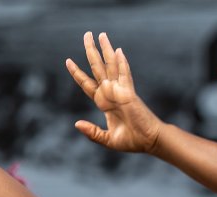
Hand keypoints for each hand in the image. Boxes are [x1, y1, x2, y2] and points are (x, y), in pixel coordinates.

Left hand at [65, 32, 164, 153]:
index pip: (87, 83)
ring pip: (111, 66)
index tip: (68, 60)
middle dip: (91, 51)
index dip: (77, 73)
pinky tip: (118, 50)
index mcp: (104, 102)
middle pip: (98, 68)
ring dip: (106, 50)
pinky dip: (121, 63)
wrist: (149, 141)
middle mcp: (111, 93)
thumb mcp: (107, 139)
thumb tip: (76, 124)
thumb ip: (92, 132)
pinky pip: (125, 75)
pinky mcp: (129, 93)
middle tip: (87, 34)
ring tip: (101, 34)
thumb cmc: (132, 140)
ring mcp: (121, 91)